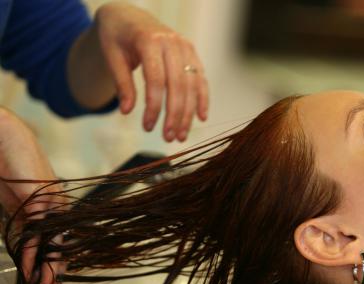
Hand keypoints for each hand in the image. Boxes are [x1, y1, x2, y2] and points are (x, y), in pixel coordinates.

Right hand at [0, 108, 64, 283]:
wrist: (4, 137)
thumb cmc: (7, 167)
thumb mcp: (15, 207)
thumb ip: (22, 228)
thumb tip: (26, 256)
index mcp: (48, 212)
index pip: (52, 247)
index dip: (50, 270)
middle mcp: (54, 209)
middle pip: (57, 250)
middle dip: (51, 278)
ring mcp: (50, 203)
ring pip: (51, 243)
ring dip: (44, 270)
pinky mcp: (42, 196)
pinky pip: (38, 229)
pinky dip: (33, 250)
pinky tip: (30, 267)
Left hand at [95, 2, 208, 141]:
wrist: (129, 16)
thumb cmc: (117, 37)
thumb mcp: (112, 57)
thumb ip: (122, 83)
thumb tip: (127, 112)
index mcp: (149, 40)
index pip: (156, 79)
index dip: (154, 106)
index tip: (148, 127)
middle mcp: (172, 42)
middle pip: (178, 85)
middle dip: (174, 115)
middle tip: (168, 138)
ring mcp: (185, 47)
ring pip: (192, 85)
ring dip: (188, 113)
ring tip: (180, 135)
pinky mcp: (192, 53)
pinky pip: (201, 79)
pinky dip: (202, 99)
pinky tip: (201, 118)